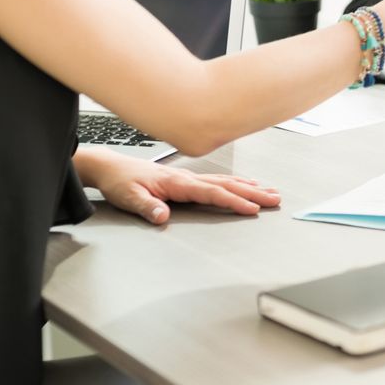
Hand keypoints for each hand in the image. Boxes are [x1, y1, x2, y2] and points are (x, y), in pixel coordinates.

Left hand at [77, 149, 280, 224]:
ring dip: (249, 187)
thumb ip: (147, 207)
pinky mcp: (186, 179)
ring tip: (269, 192)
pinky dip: (235, 182)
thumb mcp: (129, 197)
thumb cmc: (119, 181)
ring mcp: (188, 177)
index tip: (253, 208)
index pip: (212, 193)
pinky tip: (244, 185)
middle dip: (253, 193)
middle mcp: (187, 177)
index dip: (234, 201)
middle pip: (227, 185)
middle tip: (275, 199)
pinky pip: (217, 180)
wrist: (109, 167)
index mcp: (177, 182)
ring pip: (225, 181)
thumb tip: (163, 217)